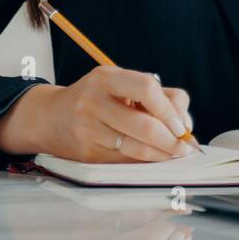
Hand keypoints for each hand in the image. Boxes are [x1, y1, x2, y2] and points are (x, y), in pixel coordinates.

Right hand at [0, 66, 194, 162]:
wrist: (52, 117)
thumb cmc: (97, 99)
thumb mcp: (121, 85)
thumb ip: (158, 96)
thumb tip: (186, 125)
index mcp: (105, 77)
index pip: (146, 87)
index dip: (169, 109)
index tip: (182, 125)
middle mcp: (93, 101)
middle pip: (144, 125)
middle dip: (171, 140)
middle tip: (184, 147)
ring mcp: (88, 128)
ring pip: (136, 148)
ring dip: (162, 155)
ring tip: (173, 154)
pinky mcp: (87, 152)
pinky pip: (125, 161)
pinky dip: (145, 162)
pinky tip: (153, 159)